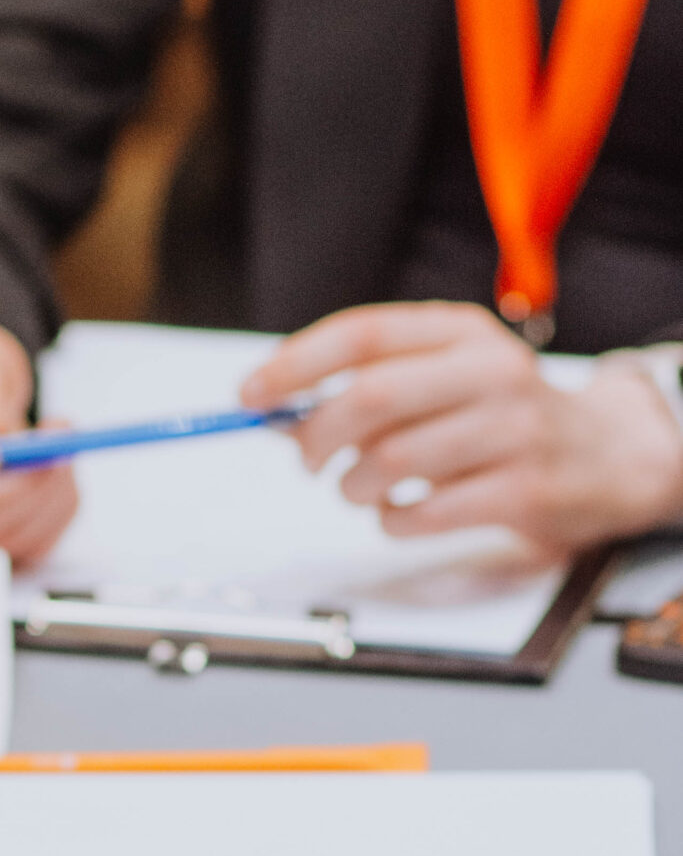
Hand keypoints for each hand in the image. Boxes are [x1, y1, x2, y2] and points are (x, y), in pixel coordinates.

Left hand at [240, 301, 682, 551]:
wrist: (606, 455)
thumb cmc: (502, 417)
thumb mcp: (442, 379)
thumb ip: (364, 387)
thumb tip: (273, 411)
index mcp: (460, 333)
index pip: (362, 335)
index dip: (295, 365)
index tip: (249, 395)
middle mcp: (489, 372)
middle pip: (371, 397)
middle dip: (316, 435)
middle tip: (305, 461)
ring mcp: (511, 430)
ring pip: (391, 461)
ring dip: (354, 486)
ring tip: (360, 489)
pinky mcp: (522, 490)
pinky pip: (423, 514)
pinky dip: (391, 522)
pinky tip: (400, 513)